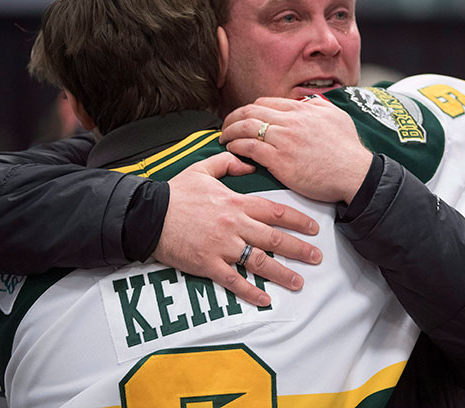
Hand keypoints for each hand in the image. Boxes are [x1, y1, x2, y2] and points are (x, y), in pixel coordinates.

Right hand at [153, 152, 320, 306]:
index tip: (313, 228)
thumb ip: (228, 164)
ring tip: (299, 282)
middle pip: (273, 238)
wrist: (148, 215)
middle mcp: (234, 226)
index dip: (297, 220)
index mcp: (235, 203)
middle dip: (299, 248)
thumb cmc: (175, 193)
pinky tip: (265, 300)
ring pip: (259, 262)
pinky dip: (250, 292)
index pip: (274, 211)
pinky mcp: (208, 264)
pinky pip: (233, 280)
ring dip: (282, 273)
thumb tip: (249, 164)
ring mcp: (222, 247)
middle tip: (317, 256)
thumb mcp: (202, 169)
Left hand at [220, 97, 372, 203]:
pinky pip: (249, 148)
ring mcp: (284, 140)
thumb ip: (320, 106)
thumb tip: (309, 102)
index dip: (250, 109)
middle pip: (251, 111)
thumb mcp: (338, 117)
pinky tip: (232, 149)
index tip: (243, 117)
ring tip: (224, 138)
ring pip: (246, 127)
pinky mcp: (280, 161)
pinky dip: (236, 146)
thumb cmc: (348, 150)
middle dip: (233, 117)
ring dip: (230, 131)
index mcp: (302, 110)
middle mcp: (291, 121)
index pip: (266, 102)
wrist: (355, 174)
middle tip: (226, 126)